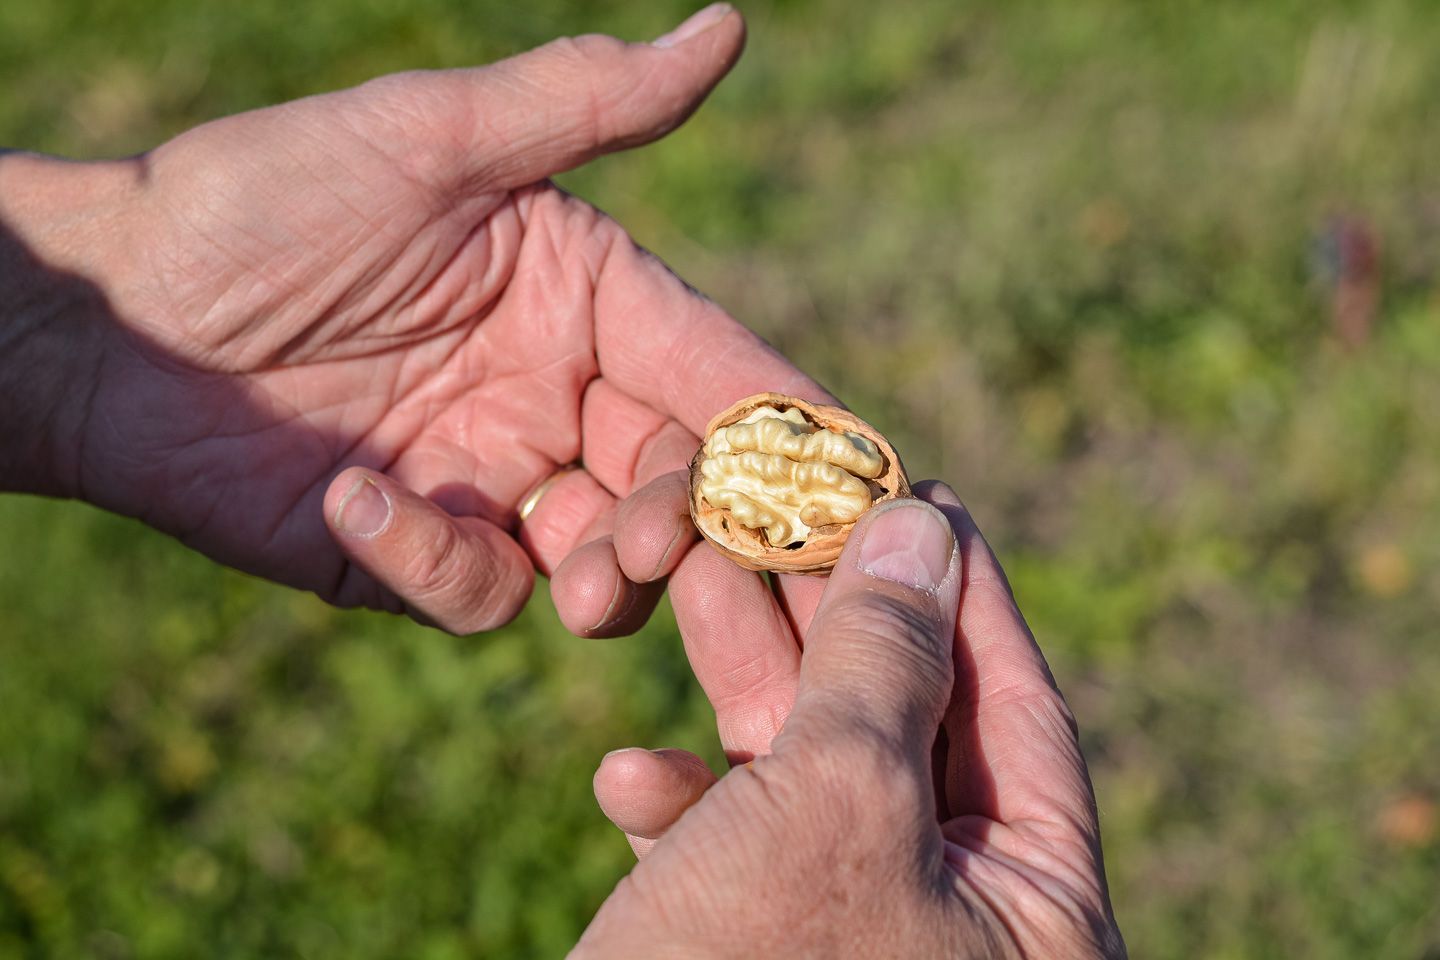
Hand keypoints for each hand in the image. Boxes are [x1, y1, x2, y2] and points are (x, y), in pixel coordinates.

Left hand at [1, 4, 821, 633]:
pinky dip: (441, 562)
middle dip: (695, 526)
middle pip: (680, 484)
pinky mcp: (424, 551)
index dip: (782, 423)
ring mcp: (496, 480)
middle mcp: (558, 394)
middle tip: (666, 541)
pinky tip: (359, 502)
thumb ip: (584, 103)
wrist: (111, 314)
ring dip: (610, 573)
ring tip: (584, 577)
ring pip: (607, 564)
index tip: (858, 477)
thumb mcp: (429, 138)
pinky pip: (480, 590)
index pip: (714, 369)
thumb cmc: (262, 200)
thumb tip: (727, 25)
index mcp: (586, 299)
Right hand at [580, 486, 1126, 957]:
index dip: (964, 587)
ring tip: (690, 579)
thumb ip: (885, 660)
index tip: (917, 489)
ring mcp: (859, 946)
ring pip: (814, 775)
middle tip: (782, 510)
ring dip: (742, 686)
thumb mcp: (830, 801)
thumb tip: (925, 525)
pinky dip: (689, 813)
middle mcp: (964, 932)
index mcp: (1038, 916)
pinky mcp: (767, 958)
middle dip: (831, 616)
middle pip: (908, 728)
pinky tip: (627, 780)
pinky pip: (745, 860)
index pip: (1020, 708)